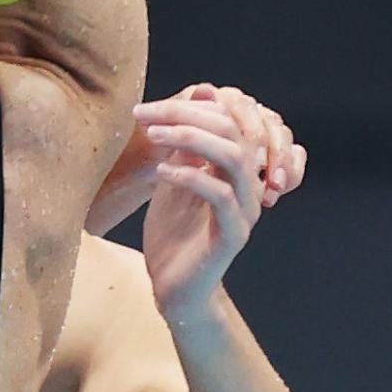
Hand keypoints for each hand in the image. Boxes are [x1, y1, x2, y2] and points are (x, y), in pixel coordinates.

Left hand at [95, 79, 305, 231]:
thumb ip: (184, 148)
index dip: (191, 106)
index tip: (145, 107)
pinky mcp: (230, 236)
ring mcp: (243, 211)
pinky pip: (221, 197)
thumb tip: (185, 103)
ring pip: (235, 159)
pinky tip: (162, 171)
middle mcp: (247, 187)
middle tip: (144, 114)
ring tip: (154, 135)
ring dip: (192, 138)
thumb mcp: (174, 181)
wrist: (176, 288)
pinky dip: (190, 177)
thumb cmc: (174, 233)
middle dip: (187, 114)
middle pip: (236, 131)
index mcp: (236, 171)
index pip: (230, 121)